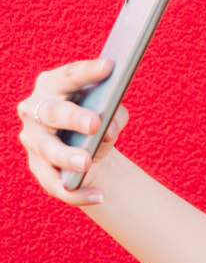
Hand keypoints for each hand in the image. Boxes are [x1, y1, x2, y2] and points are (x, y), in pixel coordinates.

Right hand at [16, 58, 128, 204]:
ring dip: (67, 156)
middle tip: (95, 123)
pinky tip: (99, 196)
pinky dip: (78, 192)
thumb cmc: (97, 122)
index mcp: (52, 87)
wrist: (88, 152)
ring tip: (86, 163)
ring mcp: (34, 141)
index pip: (68, 77)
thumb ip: (114, 115)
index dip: (87, 72)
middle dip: (73, 117)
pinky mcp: (39, 169)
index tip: (110, 66)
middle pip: (52, 112)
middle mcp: (35, 111)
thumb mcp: (109, 115)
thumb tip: (108, 127)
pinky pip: (56, 184)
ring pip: (48, 149)